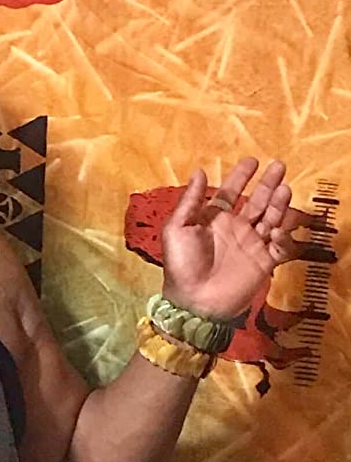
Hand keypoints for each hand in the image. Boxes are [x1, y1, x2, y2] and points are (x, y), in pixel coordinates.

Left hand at [161, 158, 302, 320]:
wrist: (194, 301)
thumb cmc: (180, 265)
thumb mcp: (176, 229)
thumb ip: (190, 201)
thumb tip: (198, 171)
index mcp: (214, 220)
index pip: (230, 193)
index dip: (240, 177)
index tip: (252, 161)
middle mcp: (235, 229)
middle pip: (256, 201)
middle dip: (267, 184)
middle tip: (279, 166)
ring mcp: (251, 245)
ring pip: (271, 219)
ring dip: (279, 204)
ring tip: (284, 188)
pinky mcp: (264, 262)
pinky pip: (281, 246)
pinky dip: (284, 237)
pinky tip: (279, 229)